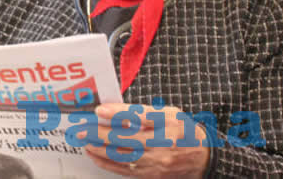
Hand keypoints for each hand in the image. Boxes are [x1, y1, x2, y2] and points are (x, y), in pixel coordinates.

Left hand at [83, 102, 210, 177]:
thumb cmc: (184, 131)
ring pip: (120, 158)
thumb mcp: (168, 113)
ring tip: (84, 143)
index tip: (97, 110)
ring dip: (99, 151)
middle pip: (123, 141)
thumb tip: (111, 110)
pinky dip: (108, 163)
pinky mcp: (151, 176)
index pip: (136, 119)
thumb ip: (139, 112)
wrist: (203, 158)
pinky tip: (96, 156)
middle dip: (98, 135)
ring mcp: (154, 165)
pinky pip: (124, 170)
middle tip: (80, 130)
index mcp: (164, 127)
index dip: (115, 115)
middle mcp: (159, 148)